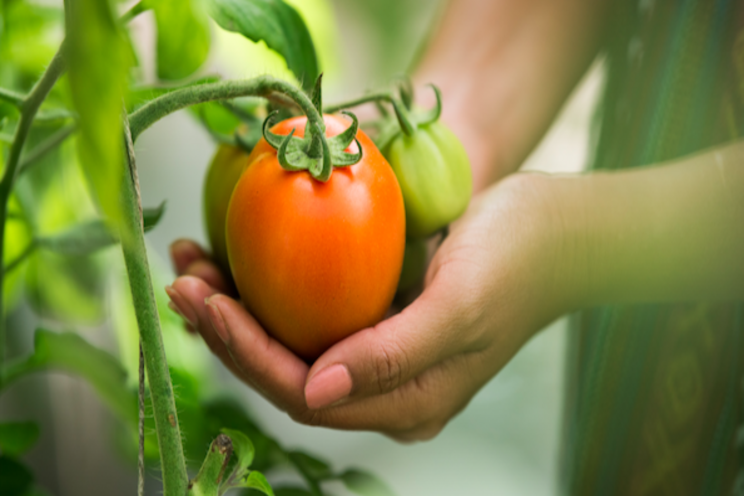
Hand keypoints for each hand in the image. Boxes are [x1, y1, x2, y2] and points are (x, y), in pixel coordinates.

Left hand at [167, 174, 570, 440]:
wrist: (558, 229)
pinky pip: (311, 312)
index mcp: (407, 402)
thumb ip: (393, 357)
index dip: (248, 353)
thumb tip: (314, 392)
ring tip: (193, 269)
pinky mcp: (380, 316)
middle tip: (182, 283)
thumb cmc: (517, 261)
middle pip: (287, 373)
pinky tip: (237, 260)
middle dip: (228, 333)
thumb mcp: (458, 307)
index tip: (206, 305)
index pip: (306, 393)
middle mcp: (387, 387)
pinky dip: (269, 289)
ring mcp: (381, 352)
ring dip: (239, 310)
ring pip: (292, 343)